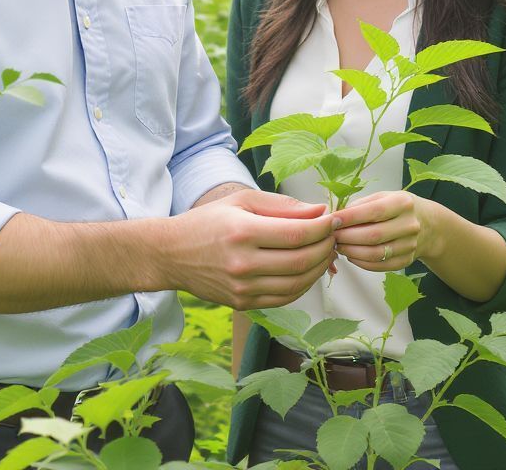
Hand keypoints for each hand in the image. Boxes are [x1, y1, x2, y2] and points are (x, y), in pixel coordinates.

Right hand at [163, 190, 336, 309]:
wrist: (172, 254)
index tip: (333, 219)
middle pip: (301, 260)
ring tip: (324, 251)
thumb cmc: (209, 221)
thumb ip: (282, 206)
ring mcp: (243, 288)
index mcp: (243, 232)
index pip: (297, 233)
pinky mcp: (243, 303)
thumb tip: (319, 212)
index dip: (322, 228)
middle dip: (325, 247)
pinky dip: (303, 285)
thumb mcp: (242, 201)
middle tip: (333, 235)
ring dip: (319, 268)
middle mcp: (243, 263)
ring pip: (297, 283)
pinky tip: (307, 269)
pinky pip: (285, 298)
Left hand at [333, 191, 439, 272]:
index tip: (332, 220)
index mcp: (402, 203)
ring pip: (376, 253)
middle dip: (347, 237)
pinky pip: (381, 265)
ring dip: (352, 251)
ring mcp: (410, 245)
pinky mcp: (407, 261)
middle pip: (373, 235)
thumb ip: (361, 204)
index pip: (373, 211)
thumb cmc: (398, 207)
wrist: (429, 224)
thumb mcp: (383, 197)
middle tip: (332, 235)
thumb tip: (336, 215)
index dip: (350, 217)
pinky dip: (362, 263)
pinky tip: (351, 256)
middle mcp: (409, 224)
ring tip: (339, 246)